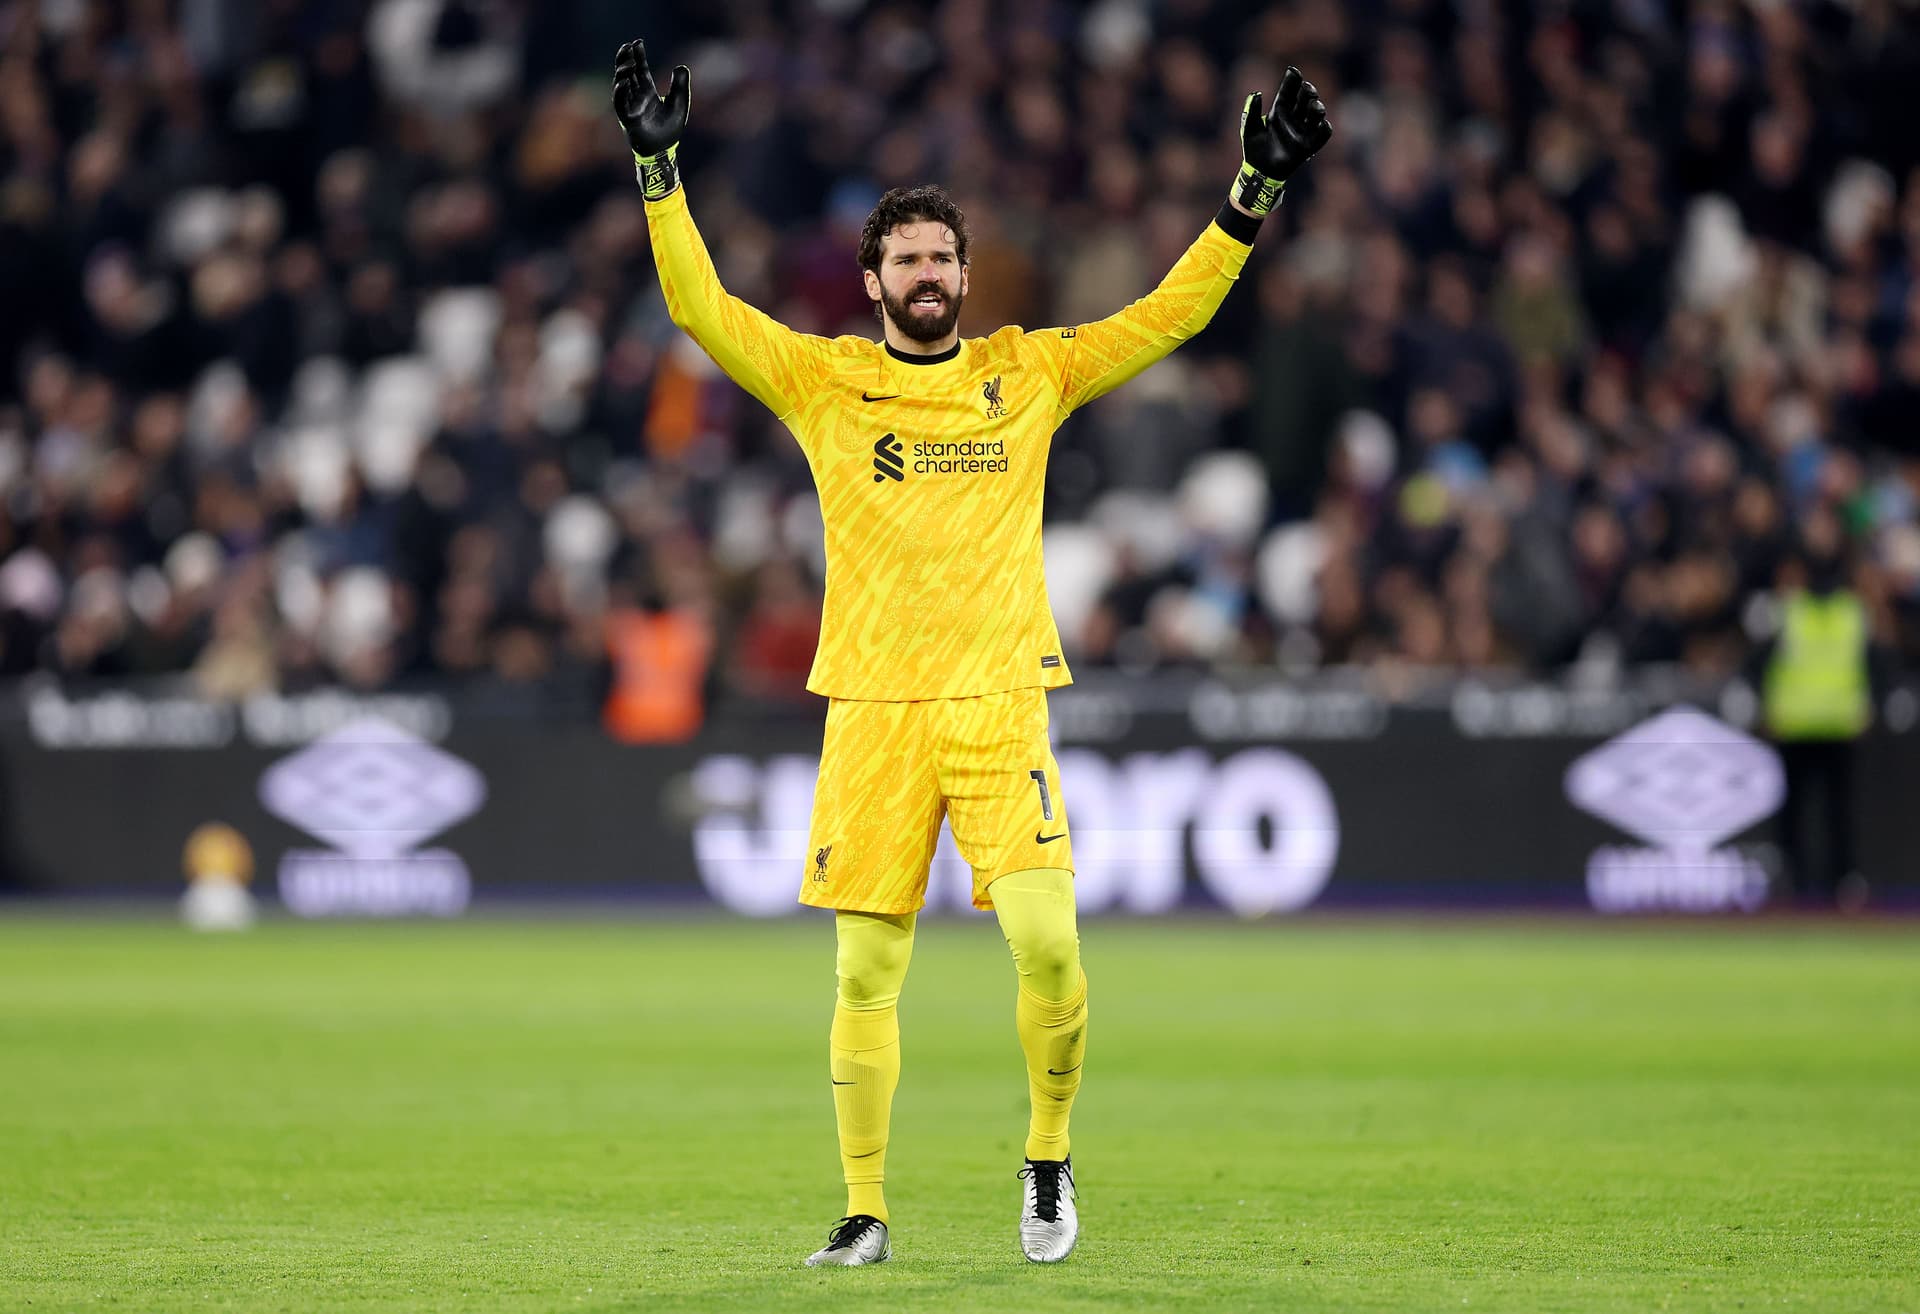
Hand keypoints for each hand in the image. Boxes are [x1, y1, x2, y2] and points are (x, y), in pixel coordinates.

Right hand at [612, 39, 689, 198]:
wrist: (665, 151)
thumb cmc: (670, 129)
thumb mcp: (679, 103)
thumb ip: (680, 85)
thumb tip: (682, 66)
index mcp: (648, 93)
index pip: (640, 70)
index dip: (638, 56)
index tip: (637, 42)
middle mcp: (637, 97)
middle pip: (627, 74)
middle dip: (625, 59)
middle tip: (627, 46)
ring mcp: (630, 107)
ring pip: (621, 85)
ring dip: (622, 72)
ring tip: (628, 61)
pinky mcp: (627, 119)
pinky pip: (620, 104)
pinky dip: (620, 92)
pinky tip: (623, 81)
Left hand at [1232, 66, 1332, 216]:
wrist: (1260, 172)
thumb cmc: (1254, 150)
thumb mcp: (1250, 129)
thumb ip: (1251, 111)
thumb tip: (1256, 93)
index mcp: (1279, 111)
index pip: (1288, 92)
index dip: (1292, 81)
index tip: (1293, 70)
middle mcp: (1293, 118)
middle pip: (1305, 99)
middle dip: (1308, 91)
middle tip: (1306, 88)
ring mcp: (1302, 130)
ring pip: (1316, 114)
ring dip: (1317, 107)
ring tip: (1314, 106)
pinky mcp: (1309, 145)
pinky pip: (1323, 134)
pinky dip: (1324, 128)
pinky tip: (1322, 124)